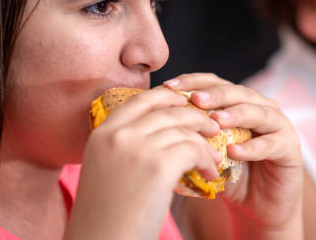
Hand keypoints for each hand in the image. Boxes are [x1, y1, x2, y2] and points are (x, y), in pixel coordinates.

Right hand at [65, 86, 221, 239]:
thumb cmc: (106, 217)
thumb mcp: (105, 171)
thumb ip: (124, 147)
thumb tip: (159, 136)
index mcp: (102, 134)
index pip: (140, 100)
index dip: (167, 97)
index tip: (185, 104)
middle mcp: (118, 135)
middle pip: (168, 109)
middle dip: (195, 116)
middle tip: (212, 127)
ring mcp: (138, 148)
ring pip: (185, 129)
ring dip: (205, 144)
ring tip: (213, 159)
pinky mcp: (158, 167)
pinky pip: (194, 149)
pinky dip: (207, 160)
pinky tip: (210, 174)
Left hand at [163, 73, 302, 239]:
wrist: (260, 207)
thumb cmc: (231, 176)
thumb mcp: (208, 152)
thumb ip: (193, 136)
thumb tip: (157, 126)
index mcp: (239, 103)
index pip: (216, 83)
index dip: (194, 81)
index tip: (169, 87)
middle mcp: (261, 107)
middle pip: (238, 92)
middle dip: (215, 94)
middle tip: (195, 99)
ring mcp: (279, 126)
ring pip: (258, 112)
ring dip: (236, 115)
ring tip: (216, 121)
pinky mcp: (290, 148)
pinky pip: (271, 143)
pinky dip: (252, 147)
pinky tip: (234, 152)